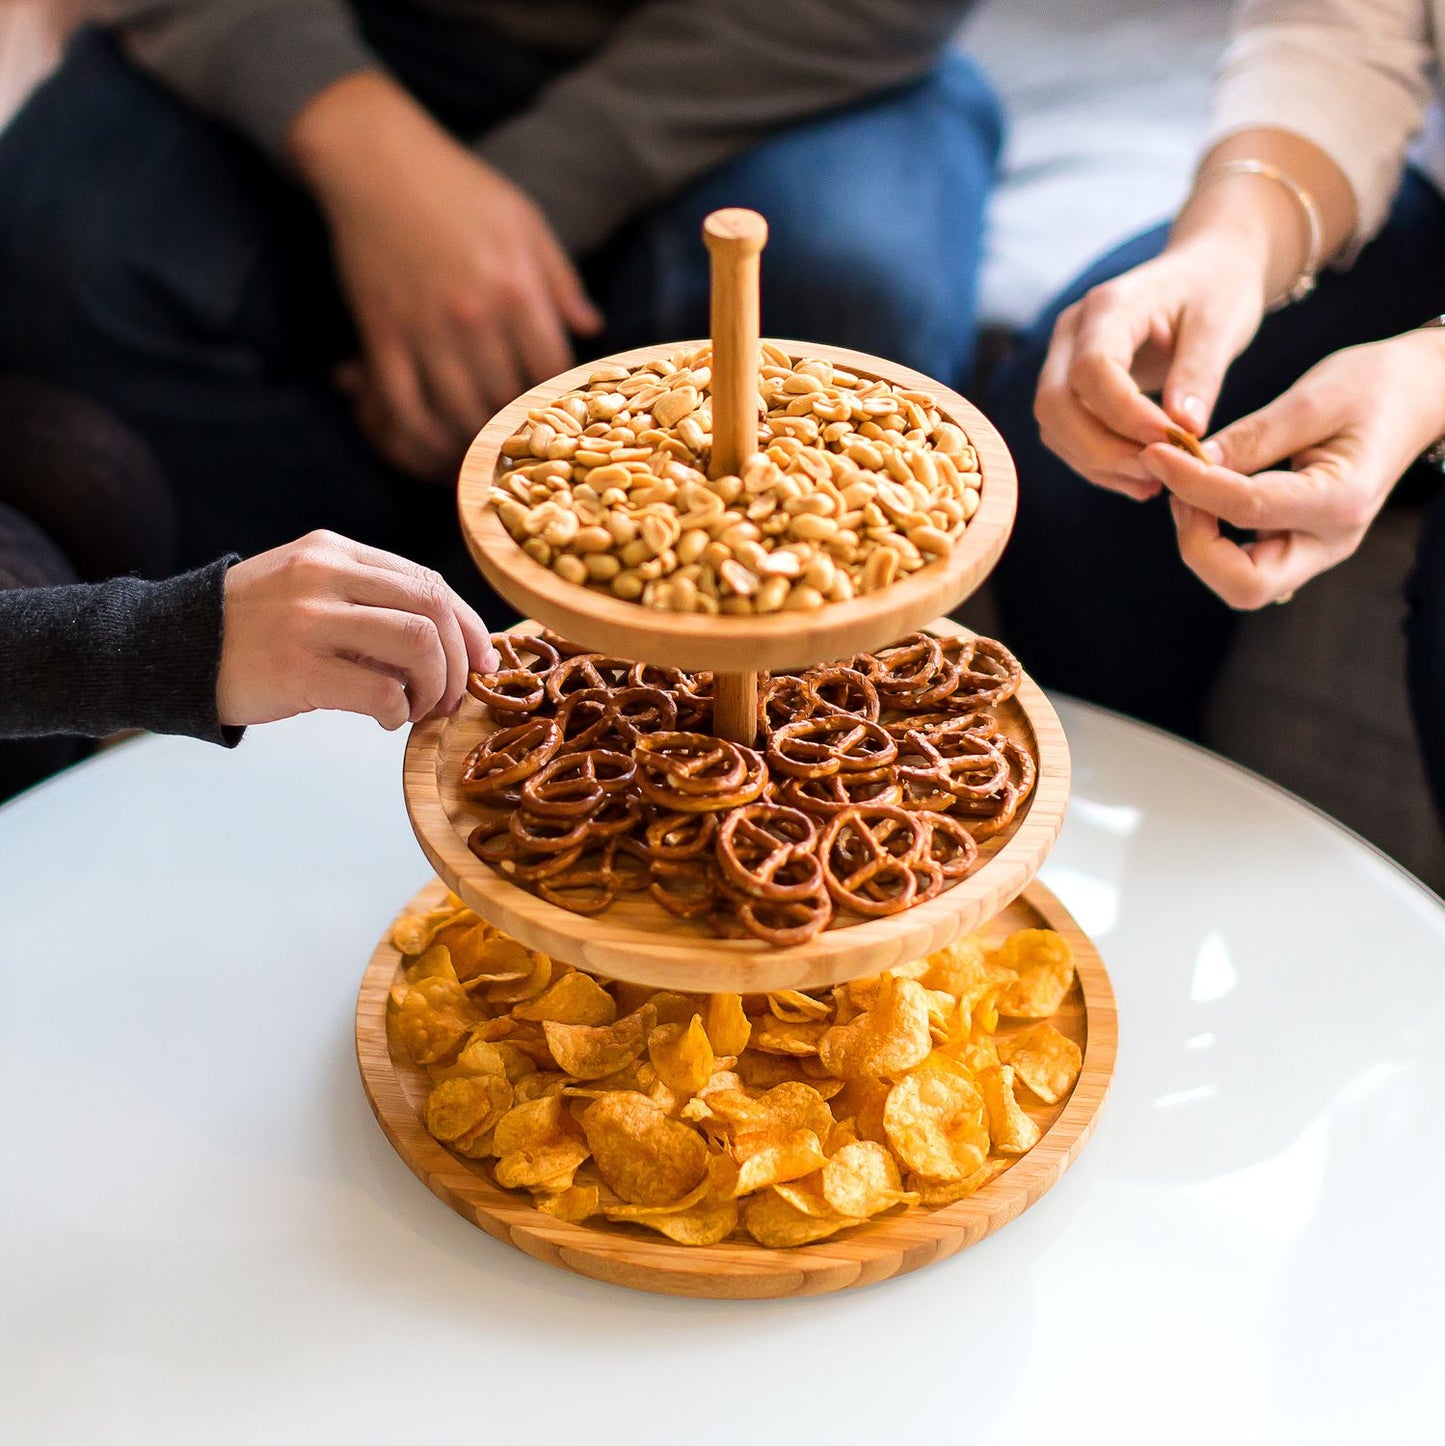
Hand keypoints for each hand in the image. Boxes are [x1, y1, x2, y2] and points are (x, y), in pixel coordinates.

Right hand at [216, 531, 500, 728]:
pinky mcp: (299, 669)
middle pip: (432, 607)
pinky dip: (400, 710)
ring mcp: (311, 620)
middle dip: (461, 658)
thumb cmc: (253, 629)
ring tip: (421, 709)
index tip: (481, 662)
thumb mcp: (308, 589)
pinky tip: (387, 719)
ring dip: (436, 685)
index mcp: (335, 551)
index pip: (428, 581)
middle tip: (455, 696)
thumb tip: (454, 645)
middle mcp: (326, 575)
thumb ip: (369, 600)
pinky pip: (382, 690)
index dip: (468, 626)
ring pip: (418, 642)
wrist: (172, 650)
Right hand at [291, 74, 602, 480]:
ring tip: (481, 454)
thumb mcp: (525, 222)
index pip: (551, 373)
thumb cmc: (460, 188)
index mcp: (518, 290)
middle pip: (506, 404)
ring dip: (471, 445)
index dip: (557, 404)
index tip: (558, 417)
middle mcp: (475, 318)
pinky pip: (403, 408)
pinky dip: (419, 438)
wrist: (376, 160)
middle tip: (519, 447)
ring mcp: (426, 331)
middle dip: (515, 432)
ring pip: (457, 416)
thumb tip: (591, 328)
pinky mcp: (382, 336)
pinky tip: (434, 447)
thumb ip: (561, 280)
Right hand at [1035, 233, 1268, 500]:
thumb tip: (1182, 430)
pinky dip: (1096, 464)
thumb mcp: (1222, 324)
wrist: (1204, 274)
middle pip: (1055, 403)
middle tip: (1157, 472)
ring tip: (1152, 482)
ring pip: (1053, 426)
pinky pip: (1064, 435)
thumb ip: (1199, 374)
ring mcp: (1062, 359)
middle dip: (1102, 449)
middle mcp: (1072, 331)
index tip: (1171, 440)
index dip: (1125, 414)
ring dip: (1097, 463)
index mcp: (1110, 305)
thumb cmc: (1216, 290)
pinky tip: (1139, 477)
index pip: (1092, 368)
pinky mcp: (1068, 388)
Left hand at [1139, 331, 1444, 608]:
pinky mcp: (1298, 546)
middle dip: (1196, 544)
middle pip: (1244, 585)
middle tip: (1176, 488)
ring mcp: (1315, 551)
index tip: (1154, 452)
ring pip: (1239, 584)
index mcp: (1342, 501)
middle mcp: (1330, 541)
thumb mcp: (1311, 398)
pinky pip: (1243, 565)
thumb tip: (1187, 463)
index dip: (1190, 483)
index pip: (1247, 509)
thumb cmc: (1373, 387)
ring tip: (1186, 485)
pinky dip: (1211, 540)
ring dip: (1199, 544)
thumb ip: (1250, 438)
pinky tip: (1200, 496)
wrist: (1415, 397)